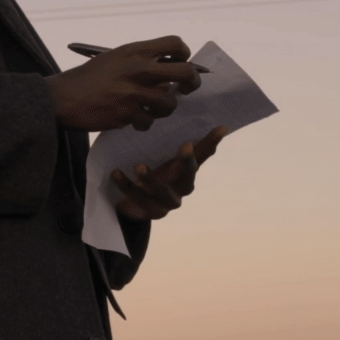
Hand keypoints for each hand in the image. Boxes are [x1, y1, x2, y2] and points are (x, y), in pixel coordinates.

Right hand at [47, 36, 201, 131]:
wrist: (62, 98)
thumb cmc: (88, 78)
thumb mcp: (114, 58)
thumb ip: (140, 61)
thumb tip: (169, 74)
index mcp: (134, 51)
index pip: (176, 44)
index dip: (184, 54)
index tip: (179, 64)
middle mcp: (138, 69)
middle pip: (186, 72)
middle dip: (192, 83)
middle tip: (184, 89)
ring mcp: (134, 92)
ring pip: (170, 103)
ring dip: (163, 109)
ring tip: (150, 108)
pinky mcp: (127, 114)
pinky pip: (149, 121)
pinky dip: (142, 122)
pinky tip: (130, 118)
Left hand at [110, 125, 231, 220]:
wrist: (135, 202)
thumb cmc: (158, 174)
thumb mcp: (171, 159)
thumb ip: (192, 146)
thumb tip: (223, 127)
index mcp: (188, 173)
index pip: (202, 158)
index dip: (208, 145)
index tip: (209, 133)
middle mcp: (182, 190)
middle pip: (188, 178)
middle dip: (187, 163)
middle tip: (185, 146)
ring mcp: (166, 204)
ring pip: (161, 192)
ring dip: (150, 179)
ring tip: (139, 166)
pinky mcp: (150, 212)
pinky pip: (137, 199)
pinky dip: (126, 185)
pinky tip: (115, 172)